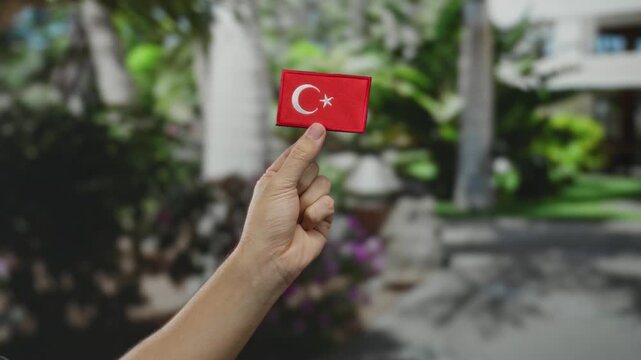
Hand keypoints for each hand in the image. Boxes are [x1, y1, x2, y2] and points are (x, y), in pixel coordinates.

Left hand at [237, 123, 333, 285]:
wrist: (272, 259)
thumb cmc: (266, 220)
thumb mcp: (281, 182)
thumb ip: (302, 155)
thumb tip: (318, 127)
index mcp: (278, 176)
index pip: (298, 151)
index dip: (309, 141)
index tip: (324, 122)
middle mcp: (294, 188)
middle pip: (316, 167)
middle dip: (305, 181)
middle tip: (291, 195)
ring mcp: (308, 204)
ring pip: (325, 185)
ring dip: (311, 200)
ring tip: (296, 216)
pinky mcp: (322, 220)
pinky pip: (331, 203)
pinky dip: (319, 213)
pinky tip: (306, 226)